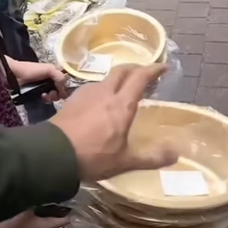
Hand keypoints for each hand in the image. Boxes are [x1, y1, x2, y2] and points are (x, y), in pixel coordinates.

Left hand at [8, 58, 68, 101]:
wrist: (14, 75)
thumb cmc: (31, 70)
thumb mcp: (49, 69)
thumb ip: (60, 77)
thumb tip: (64, 90)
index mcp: (53, 72)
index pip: (64, 83)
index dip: (64, 88)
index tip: (61, 91)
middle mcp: (49, 80)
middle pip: (59, 91)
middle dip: (57, 94)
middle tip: (51, 93)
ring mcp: (42, 87)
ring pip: (53, 96)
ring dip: (51, 97)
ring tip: (44, 95)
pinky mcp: (36, 94)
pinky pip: (45, 99)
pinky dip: (45, 99)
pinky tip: (41, 97)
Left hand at [51, 63, 177, 181]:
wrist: (52, 153)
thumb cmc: (93, 156)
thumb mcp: (125, 161)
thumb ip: (151, 157)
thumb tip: (176, 154)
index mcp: (121, 104)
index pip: (140, 78)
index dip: (153, 70)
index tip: (163, 67)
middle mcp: (105, 93)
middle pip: (122, 71)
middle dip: (135, 68)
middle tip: (144, 74)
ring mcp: (85, 94)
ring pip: (106, 79)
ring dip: (118, 79)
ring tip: (123, 89)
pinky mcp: (72, 100)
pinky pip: (92, 88)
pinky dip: (103, 89)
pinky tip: (100, 102)